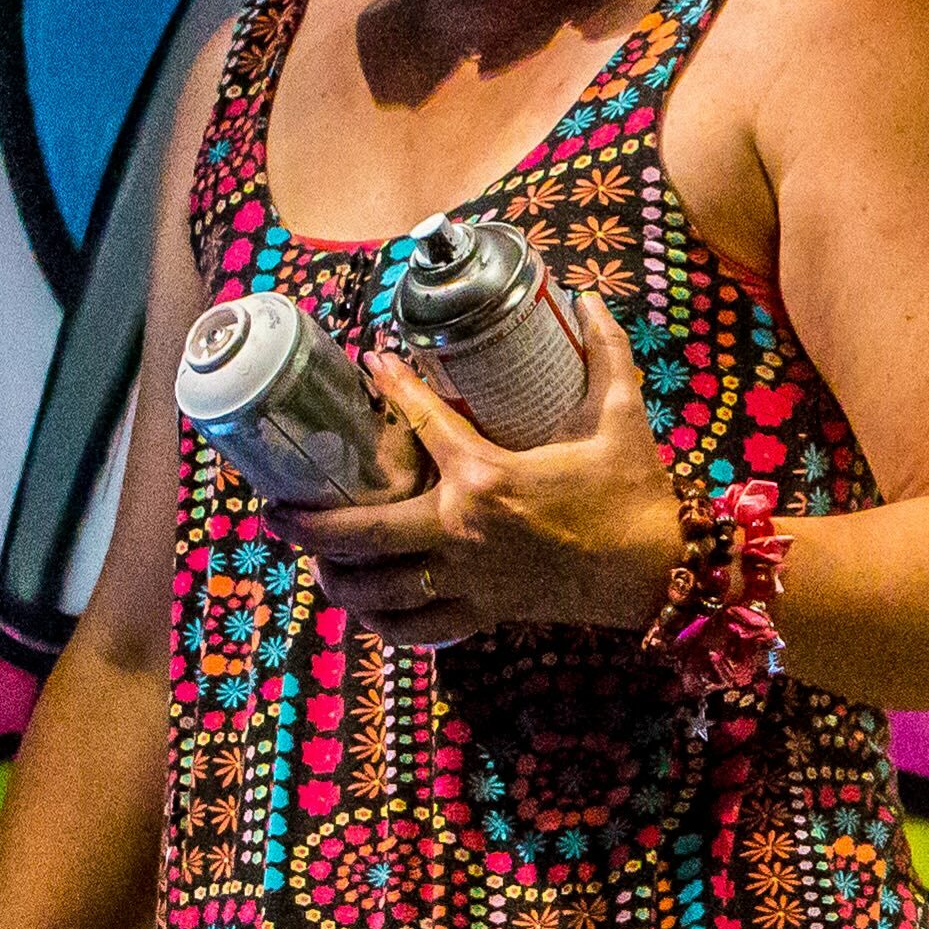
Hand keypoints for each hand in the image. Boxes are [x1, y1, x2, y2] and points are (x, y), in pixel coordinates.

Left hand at [268, 284, 687, 647]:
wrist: (656, 572)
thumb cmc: (634, 495)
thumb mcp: (621, 418)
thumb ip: (606, 355)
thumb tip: (590, 299)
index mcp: (487, 478)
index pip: (423, 423)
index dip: (392, 386)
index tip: (369, 362)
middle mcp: (462, 532)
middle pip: (362, 533)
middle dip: (307, 524)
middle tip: (272, 510)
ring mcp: (467, 580)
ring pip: (376, 590)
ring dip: (336, 577)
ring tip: (315, 559)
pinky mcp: (483, 612)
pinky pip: (416, 628)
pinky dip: (385, 623)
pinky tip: (368, 608)